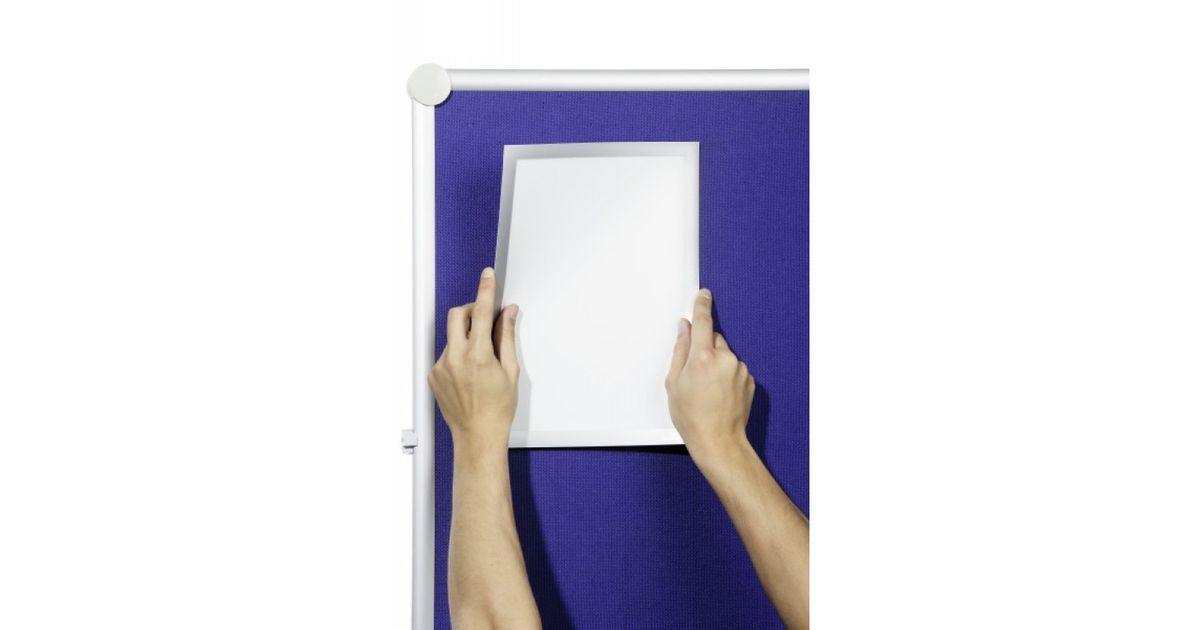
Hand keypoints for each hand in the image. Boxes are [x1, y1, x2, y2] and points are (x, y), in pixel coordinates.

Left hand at [428, 267, 519, 448]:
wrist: (477, 436)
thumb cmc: (497, 410)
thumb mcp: (511, 371)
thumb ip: (507, 337)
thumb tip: (508, 314)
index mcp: (478, 356)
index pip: (481, 312)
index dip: (486, 290)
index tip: (488, 276)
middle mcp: (455, 359)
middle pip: (457, 315)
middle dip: (471, 310)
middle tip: (483, 318)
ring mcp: (441, 367)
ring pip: (451, 335)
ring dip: (465, 335)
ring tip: (480, 358)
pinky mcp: (433, 375)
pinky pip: (445, 352)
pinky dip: (458, 353)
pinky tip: (469, 372)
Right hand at [665, 289, 755, 464]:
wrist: (718, 440)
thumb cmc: (692, 417)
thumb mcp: (674, 382)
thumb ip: (680, 350)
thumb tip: (684, 329)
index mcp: (702, 357)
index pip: (703, 322)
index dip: (702, 306)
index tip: (703, 294)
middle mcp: (724, 359)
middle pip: (714, 340)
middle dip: (705, 349)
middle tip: (695, 373)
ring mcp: (740, 369)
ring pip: (725, 355)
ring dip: (716, 364)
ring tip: (708, 389)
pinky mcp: (750, 380)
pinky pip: (735, 369)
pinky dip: (727, 375)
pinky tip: (719, 394)